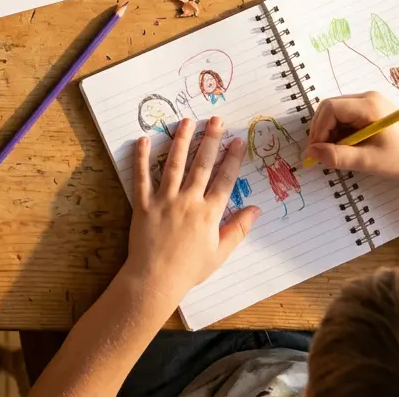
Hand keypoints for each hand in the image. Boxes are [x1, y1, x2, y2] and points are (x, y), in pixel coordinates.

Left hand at [124, 117, 259, 310]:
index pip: (224, 180)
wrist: (156, 279)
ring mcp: (164, 200)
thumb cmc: (190, 269)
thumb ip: (238, 229)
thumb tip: (256, 210)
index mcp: (208, 214)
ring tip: (187, 121)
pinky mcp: (143, 202)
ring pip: (174, 164)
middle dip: (210, 140)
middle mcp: (188, 201)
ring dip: (181, 140)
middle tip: (216, 120)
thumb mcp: (220, 253)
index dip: (232, 159)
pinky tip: (144, 138)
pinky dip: (142, 157)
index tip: (237, 140)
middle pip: (202, 165)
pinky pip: (142, 176)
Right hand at [306, 92, 398, 192]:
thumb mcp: (368, 161)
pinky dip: (340, 130)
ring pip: (337, 112)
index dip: (319, 128)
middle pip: (331, 107)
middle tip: (321, 151)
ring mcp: (371, 102)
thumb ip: (337, 156)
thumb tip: (311, 152)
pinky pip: (346, 115)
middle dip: (322, 129)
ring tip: (334, 151)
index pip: (331, 108)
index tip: (316, 150)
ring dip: (330, 131)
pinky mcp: (372, 109)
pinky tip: (345, 146)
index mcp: (369, 105)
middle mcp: (368, 97)